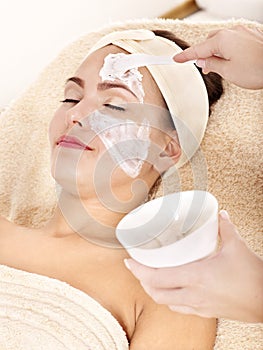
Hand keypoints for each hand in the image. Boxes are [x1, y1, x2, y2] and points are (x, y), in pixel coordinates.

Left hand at [125, 210, 262, 321]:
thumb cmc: (253, 277)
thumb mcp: (236, 247)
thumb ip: (225, 228)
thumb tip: (220, 214)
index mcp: (196, 276)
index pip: (157, 277)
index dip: (139, 270)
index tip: (129, 261)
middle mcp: (193, 294)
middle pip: (156, 292)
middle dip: (141, 280)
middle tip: (136, 267)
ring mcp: (199, 305)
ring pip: (166, 302)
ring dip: (153, 290)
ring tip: (149, 278)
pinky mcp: (206, 311)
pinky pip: (180, 308)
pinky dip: (169, 299)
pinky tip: (171, 290)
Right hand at [173, 25, 262, 88]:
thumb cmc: (257, 69)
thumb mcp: (228, 72)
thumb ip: (212, 65)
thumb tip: (203, 61)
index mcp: (222, 40)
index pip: (197, 49)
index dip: (186, 56)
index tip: (176, 59)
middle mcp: (232, 32)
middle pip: (210, 42)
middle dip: (205, 54)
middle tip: (205, 69)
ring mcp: (243, 32)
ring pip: (222, 41)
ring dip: (218, 53)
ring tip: (223, 68)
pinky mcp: (252, 35)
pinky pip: (234, 40)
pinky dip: (229, 50)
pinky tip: (234, 61)